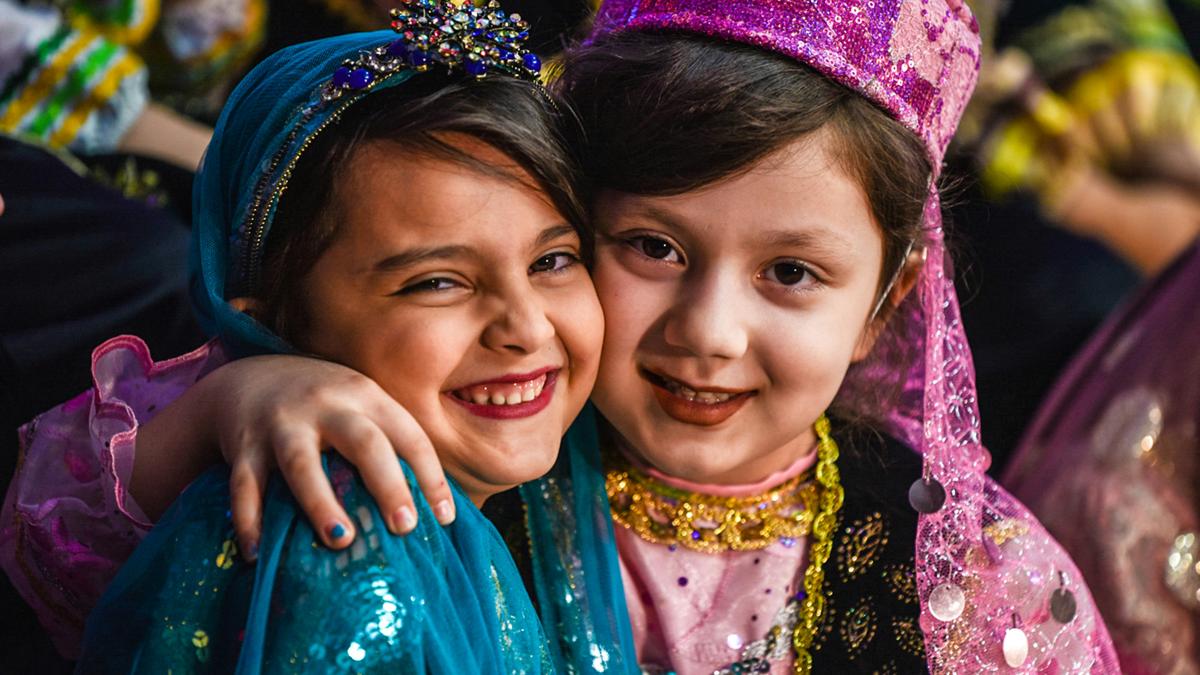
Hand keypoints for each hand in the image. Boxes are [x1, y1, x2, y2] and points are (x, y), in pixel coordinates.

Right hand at [134, 355, 454, 559]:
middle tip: (405, 527)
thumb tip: (437, 511)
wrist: (250, 376)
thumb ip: (391, 444)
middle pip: (364, 442)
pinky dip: (249, 520)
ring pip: (301, 463)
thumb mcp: (361, 407)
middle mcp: (326, 404)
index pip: (409, 434)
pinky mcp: (244, 443)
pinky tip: (258, 553)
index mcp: (365, 395)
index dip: (431, 476)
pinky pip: (245, 485)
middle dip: (388, 484)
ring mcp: (282, 422)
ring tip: (341, 540)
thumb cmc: (325, 408)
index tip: (445, 519)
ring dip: (321, 503)